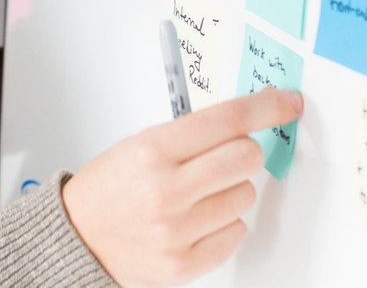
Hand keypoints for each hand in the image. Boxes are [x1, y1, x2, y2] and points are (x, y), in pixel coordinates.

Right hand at [62, 88, 303, 286]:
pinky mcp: (185, 263)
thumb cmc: (110, 188)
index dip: (265, 108)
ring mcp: (177, 230)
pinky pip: (236, 233)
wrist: (79, 236)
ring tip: (197, 195)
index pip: (226, 120)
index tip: (287, 104)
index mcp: (153, 150)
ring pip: (246, 196)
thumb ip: (190, 134)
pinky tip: (197, 219)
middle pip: (246, 157)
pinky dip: (224, 224)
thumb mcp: (140, 144)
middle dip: (244, 152)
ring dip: (230, 191)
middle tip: (226, 156)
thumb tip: (245, 120)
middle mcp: (166, 190)